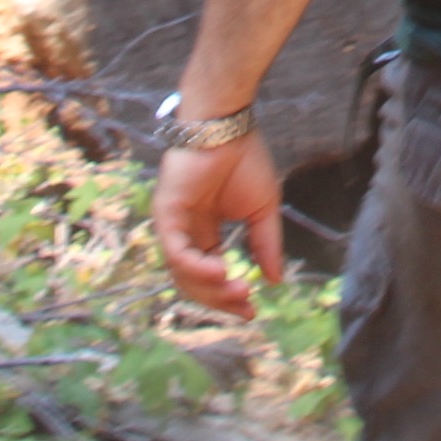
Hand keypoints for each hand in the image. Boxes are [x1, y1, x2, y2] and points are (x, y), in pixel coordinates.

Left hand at [154, 135, 287, 315]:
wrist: (228, 127)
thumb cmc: (245, 159)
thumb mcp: (263, 210)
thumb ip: (266, 244)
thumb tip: (275, 279)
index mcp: (205, 231)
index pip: (210, 274)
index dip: (228, 297)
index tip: (251, 312)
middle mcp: (185, 232)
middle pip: (194, 282)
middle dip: (219, 299)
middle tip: (245, 306)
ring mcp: (172, 225)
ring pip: (182, 273)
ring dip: (210, 288)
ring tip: (238, 289)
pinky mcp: (165, 214)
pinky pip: (176, 251)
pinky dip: (196, 267)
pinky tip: (220, 271)